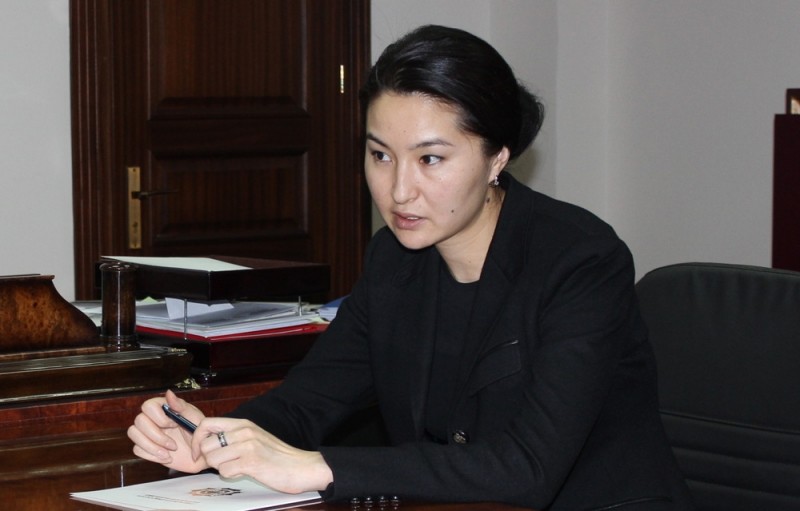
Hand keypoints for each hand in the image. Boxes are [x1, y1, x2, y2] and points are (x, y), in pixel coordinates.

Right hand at [127, 389, 209, 472]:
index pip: (148, 406)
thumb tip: (168, 392)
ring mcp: (148, 434)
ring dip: (151, 446)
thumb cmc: (200, 434)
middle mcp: (153, 419)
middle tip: (173, 444)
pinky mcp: (147, 448)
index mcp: (164, 409)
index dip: (158, 417)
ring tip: (169, 453)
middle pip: (139, 421)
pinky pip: (137, 449)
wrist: (201, 455)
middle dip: (156, 436)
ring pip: (134, 434)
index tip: (174, 425)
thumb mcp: (194, 418)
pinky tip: (167, 457)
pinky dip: (152, 455)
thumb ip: (181, 406)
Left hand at [192, 417, 333, 494]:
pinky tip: (245, 472)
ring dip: (221, 468)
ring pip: (212, 459)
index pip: (207, 424)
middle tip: (223, 463)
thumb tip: (209, 444)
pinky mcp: (251, 462)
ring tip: (237, 467)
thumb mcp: (255, 438)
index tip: (199, 452)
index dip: (197, 439)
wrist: (301, 467)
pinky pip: (224, 471)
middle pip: (205, 444)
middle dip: (209, 458)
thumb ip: (235, 437)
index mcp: (243, 424)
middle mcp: (244, 431)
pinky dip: (231, 475)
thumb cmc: (278, 456)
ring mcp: (247, 446)